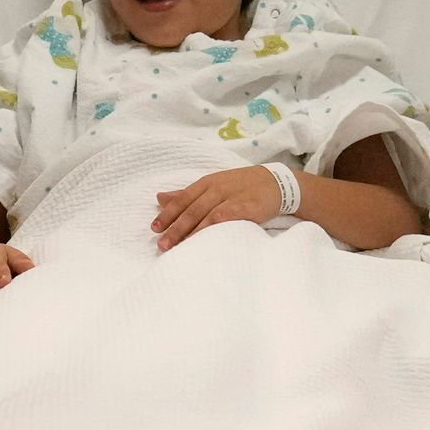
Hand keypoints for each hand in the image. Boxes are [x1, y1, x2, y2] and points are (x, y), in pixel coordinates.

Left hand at [153, 165, 289, 249]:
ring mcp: (231, 196)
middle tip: (162, 244)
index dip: (167, 214)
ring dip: (191, 232)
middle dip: (175, 228)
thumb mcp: (212, 185)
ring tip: (179, 247)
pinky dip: (215, 224)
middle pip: (191, 209)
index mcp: (206, 183)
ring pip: (206, 214)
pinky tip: (205, 235)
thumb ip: (186, 194)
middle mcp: (216, 188)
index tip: (154, 229)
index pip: (182, 199)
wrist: (274, 182)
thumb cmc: (240, 186)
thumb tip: (159, 198)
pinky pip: (227, 216)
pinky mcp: (246, 206)